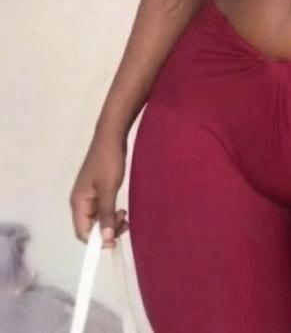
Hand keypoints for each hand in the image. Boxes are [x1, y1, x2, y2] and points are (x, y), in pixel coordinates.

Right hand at [69, 132, 129, 248]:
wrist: (111, 136)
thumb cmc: (109, 161)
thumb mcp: (109, 189)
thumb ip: (106, 214)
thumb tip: (105, 240)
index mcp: (78, 202)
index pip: (82, 232)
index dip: (96, 241)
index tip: (114, 241)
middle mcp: (80, 201)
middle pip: (89, 226)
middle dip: (106, 230)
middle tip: (124, 223)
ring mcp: (89, 194)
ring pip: (97, 217)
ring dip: (110, 221)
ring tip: (124, 215)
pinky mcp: (97, 188)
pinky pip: (102, 208)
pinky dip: (111, 212)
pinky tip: (121, 209)